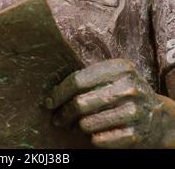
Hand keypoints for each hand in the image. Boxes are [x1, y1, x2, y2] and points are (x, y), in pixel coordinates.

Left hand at [45, 59, 167, 147]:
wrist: (159, 116)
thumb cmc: (126, 92)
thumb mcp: (115, 76)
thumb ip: (90, 78)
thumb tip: (54, 93)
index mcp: (120, 68)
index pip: (78, 80)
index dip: (59, 93)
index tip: (49, 102)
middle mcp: (128, 88)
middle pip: (80, 103)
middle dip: (63, 113)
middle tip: (57, 119)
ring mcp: (133, 112)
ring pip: (86, 124)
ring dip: (77, 127)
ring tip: (77, 126)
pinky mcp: (134, 134)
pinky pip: (98, 140)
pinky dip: (91, 138)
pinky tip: (93, 134)